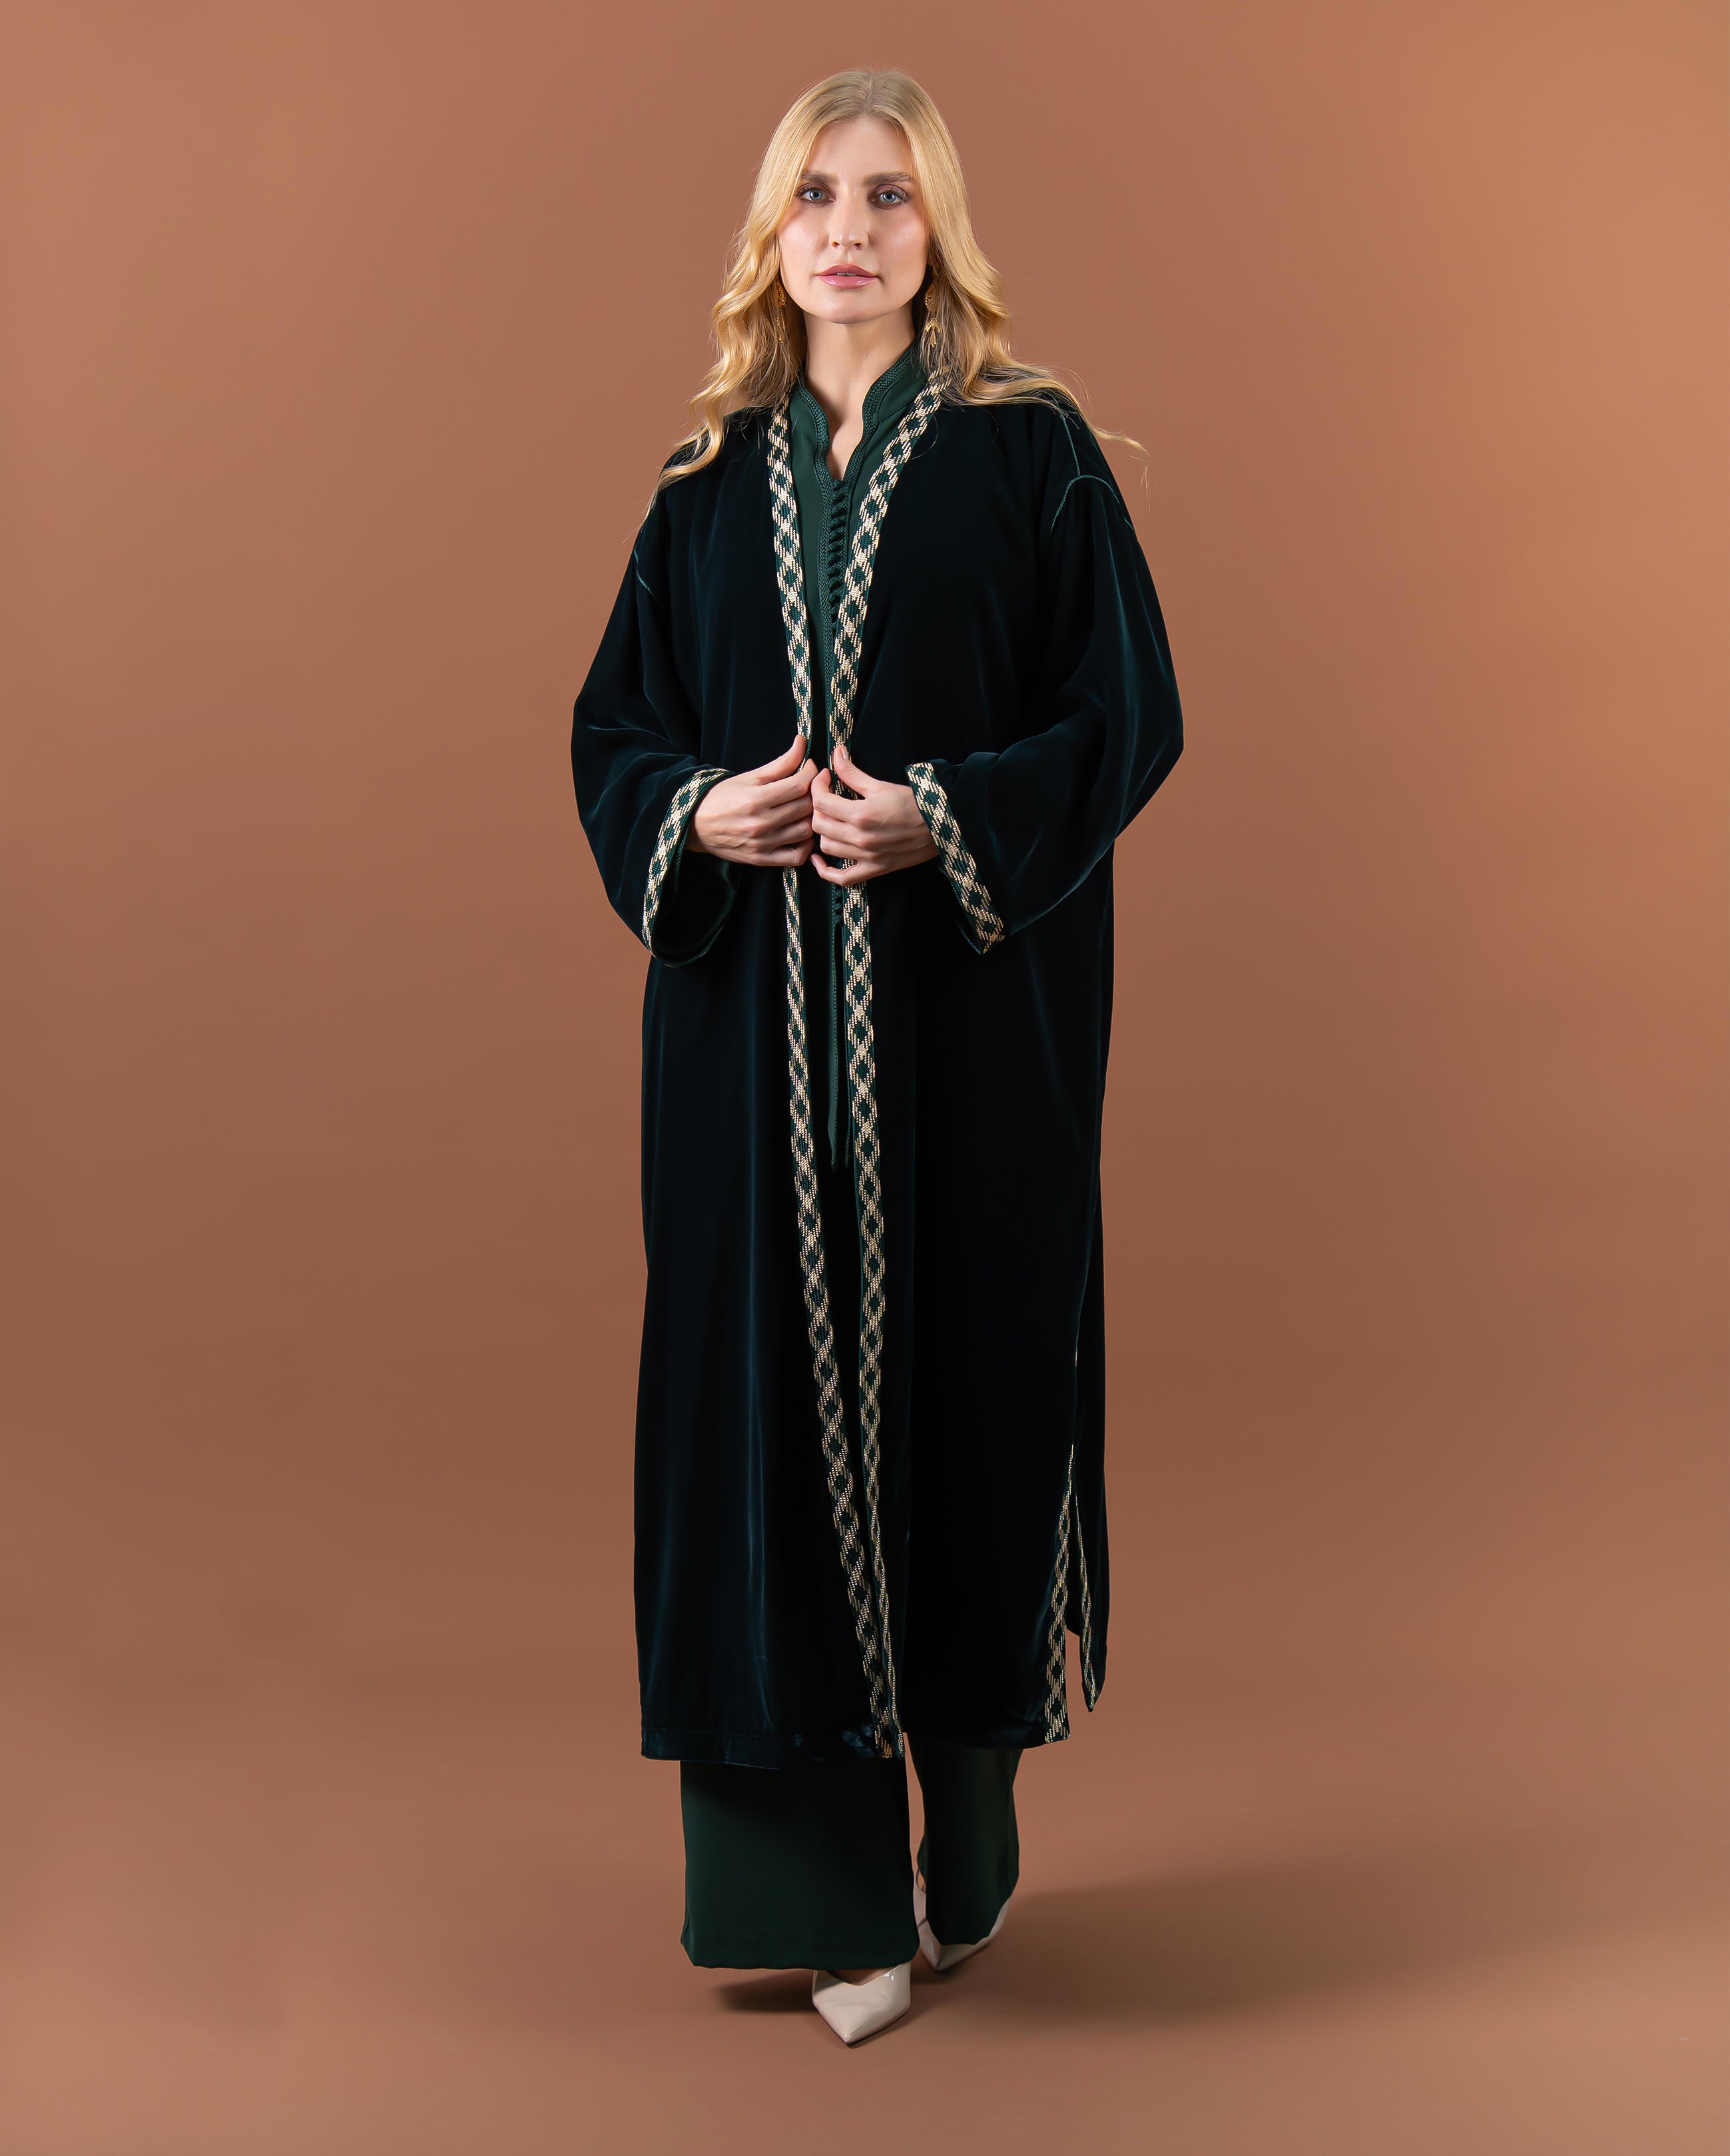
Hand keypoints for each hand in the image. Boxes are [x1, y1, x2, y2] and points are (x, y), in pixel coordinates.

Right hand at [687, 735, 815, 866]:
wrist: (696, 825)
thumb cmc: (722, 797)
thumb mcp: (749, 777)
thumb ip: (780, 763)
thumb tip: (802, 743)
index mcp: (755, 798)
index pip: (798, 785)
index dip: (812, 773)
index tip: (811, 768)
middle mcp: (760, 823)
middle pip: (805, 807)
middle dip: (814, 792)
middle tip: (812, 785)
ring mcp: (762, 844)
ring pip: (805, 830)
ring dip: (812, 817)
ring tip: (806, 807)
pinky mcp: (762, 859)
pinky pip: (797, 857)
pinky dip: (806, 846)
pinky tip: (801, 832)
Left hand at [810, 741, 939, 885]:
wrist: (941, 826)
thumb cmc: (914, 804)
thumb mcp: (881, 785)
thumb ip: (852, 772)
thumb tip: (836, 752)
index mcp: (860, 814)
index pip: (821, 802)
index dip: (817, 786)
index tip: (825, 777)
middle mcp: (860, 838)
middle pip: (819, 824)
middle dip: (817, 806)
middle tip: (826, 795)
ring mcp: (866, 857)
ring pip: (826, 847)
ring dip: (822, 832)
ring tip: (829, 819)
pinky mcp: (873, 870)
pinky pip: (841, 878)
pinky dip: (825, 871)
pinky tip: (819, 859)